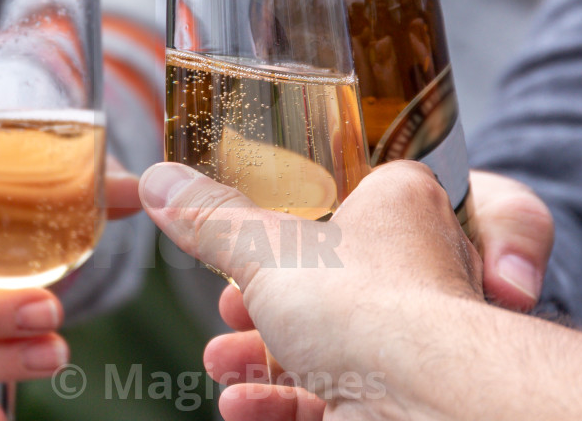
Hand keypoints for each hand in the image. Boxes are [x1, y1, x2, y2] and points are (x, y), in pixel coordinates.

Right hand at [196, 168, 552, 420]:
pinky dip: (282, 399)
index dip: (295, 218)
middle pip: (331, 279)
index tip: (250, 237)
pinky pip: (337, 392)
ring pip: (330, 343)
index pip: (352, 193)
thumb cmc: (363, 301)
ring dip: (262, 357)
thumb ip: (210, 218)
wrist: (421, 401)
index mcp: (401, 205)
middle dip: (264, 303)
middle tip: (226, 308)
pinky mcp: (399, 392)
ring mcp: (412, 335)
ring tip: (220, 362)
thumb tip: (160, 183)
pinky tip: (241, 403)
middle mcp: (418, 267)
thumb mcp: (264, 248)